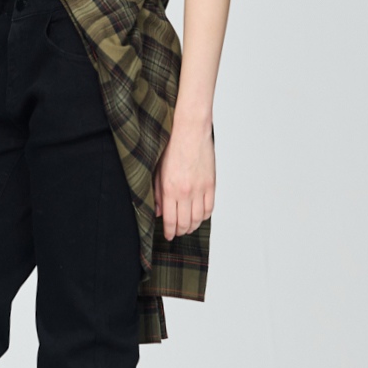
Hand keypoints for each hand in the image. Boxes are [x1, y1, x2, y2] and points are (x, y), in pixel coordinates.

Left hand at [154, 120, 214, 238]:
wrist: (190, 131)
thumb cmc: (171, 147)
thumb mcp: (157, 171)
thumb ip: (156, 193)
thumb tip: (158, 211)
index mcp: (170, 190)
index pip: (170, 220)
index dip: (169, 231)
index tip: (168, 235)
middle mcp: (186, 192)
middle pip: (185, 222)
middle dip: (180, 231)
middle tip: (177, 233)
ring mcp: (200, 189)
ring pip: (199, 218)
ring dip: (193, 226)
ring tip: (188, 227)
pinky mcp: (211, 184)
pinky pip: (210, 208)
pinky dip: (205, 216)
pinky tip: (200, 217)